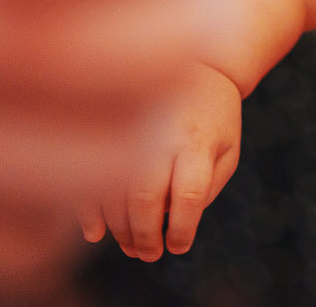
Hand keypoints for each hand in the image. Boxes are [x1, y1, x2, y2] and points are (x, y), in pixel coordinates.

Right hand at [83, 62, 242, 261]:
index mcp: (197, 140)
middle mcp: (160, 134)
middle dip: (144, 236)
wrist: (192, 60)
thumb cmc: (214, 113)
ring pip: (114, 190)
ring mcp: (130, 128)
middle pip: (146, 197)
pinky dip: (89, 210)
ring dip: (119, 229)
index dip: (182, 229)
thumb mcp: (227, 146)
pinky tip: (96, 234)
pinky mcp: (108, 126)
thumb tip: (173, 220)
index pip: (189, 195)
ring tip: (132, 247)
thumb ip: (208, 186)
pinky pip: (91, 173)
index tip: (177, 246)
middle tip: (149, 255)